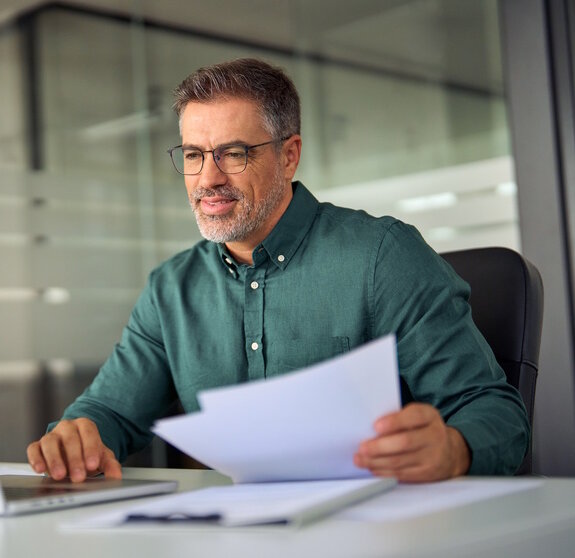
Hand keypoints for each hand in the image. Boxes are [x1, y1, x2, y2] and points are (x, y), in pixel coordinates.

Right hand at [27, 418, 121, 482]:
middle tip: (78, 476)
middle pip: (70, 439)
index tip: (93, 465)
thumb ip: (110, 465)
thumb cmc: (88, 453)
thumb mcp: (102, 457)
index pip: (88, 432)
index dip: (90, 448)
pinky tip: (41, 470)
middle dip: (75, 459)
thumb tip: (116, 477)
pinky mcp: (38, 445)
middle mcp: (67, 427)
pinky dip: (36, 459)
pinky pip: (34, 449)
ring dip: (55, 460)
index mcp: (85, 425)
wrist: (75, 451)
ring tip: (60, 475)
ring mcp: (52, 435)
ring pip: (50, 442)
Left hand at [353, 403, 469, 481]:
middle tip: (362, 447)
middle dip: (380, 446)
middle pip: (405, 442)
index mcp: (429, 416)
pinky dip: (384, 471)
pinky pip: (402, 474)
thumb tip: (371, 427)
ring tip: (360, 459)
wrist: (450, 452)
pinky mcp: (427, 474)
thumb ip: (400, 417)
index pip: (414, 417)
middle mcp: (434, 436)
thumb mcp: (418, 416)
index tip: (376, 426)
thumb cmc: (424, 429)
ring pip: (400, 461)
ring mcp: (432, 457)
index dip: (394, 422)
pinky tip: (373, 468)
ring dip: (376, 461)